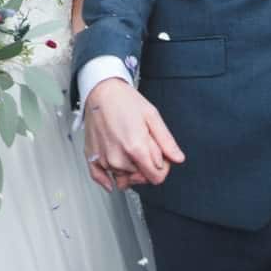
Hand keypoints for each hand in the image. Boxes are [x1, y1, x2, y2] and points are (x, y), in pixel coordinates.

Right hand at [82, 77, 184, 191]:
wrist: (101, 91)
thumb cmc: (124, 100)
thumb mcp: (152, 116)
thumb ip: (166, 141)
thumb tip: (178, 158)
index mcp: (136, 148)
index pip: (157, 177)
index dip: (163, 168)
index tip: (160, 157)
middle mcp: (119, 158)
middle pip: (141, 178)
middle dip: (146, 166)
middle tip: (144, 146)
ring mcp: (104, 160)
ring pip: (124, 179)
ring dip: (130, 169)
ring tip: (128, 148)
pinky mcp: (93, 158)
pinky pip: (101, 179)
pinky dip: (109, 179)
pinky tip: (113, 173)